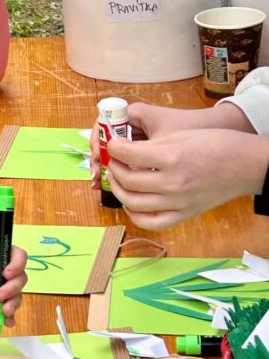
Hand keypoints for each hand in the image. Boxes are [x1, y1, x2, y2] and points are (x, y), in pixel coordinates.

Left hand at [0, 246, 27, 324]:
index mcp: (0, 257)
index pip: (19, 255)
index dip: (18, 264)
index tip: (7, 274)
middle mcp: (6, 272)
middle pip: (20, 278)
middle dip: (12, 288)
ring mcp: (5, 287)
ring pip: (17, 294)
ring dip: (13, 303)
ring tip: (4, 311)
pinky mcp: (1, 302)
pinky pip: (10, 309)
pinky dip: (10, 316)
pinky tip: (8, 323)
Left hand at [106, 129, 268, 228]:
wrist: (246, 164)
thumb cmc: (216, 144)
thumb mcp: (182, 135)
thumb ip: (152, 145)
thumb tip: (124, 150)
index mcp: (172, 156)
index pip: (128, 154)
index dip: (114, 148)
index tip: (113, 145)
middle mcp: (173, 182)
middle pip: (128, 180)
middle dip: (114, 169)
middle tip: (115, 161)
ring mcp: (179, 202)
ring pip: (133, 203)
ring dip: (119, 191)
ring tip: (119, 180)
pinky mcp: (185, 214)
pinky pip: (152, 223)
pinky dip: (135, 216)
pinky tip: (131, 204)